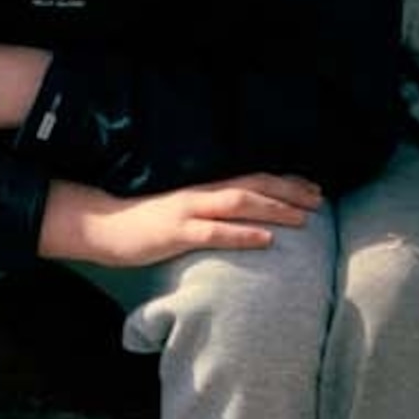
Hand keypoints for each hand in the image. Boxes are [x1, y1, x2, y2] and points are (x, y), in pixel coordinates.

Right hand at [40, 173, 323, 266]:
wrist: (99, 225)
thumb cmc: (143, 223)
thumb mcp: (182, 212)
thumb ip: (210, 212)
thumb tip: (243, 222)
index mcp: (204, 187)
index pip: (252, 178)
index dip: (284, 182)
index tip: (312, 188)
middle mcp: (200, 193)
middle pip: (253, 185)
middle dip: (289, 191)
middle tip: (319, 200)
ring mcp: (188, 211)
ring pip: (239, 203)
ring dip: (275, 209)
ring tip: (303, 217)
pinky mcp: (175, 232)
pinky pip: (214, 232)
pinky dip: (243, 235)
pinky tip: (266, 240)